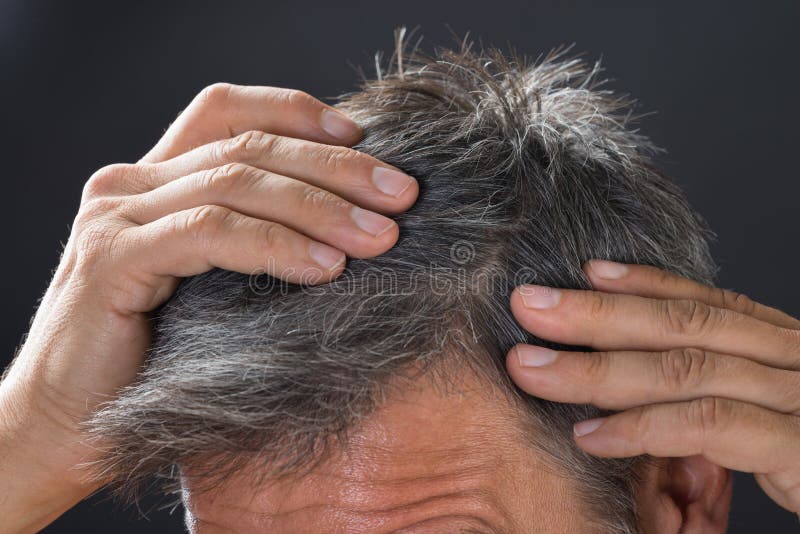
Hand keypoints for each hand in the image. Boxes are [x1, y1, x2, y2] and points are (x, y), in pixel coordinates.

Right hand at [0, 83, 417, 531]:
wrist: (68, 426)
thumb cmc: (155, 359)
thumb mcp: (214, 284)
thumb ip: (254, 239)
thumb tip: (348, 219)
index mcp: (155, 179)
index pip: (227, 112)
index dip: (296, 113)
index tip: (364, 137)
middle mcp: (131, 182)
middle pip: (247, 146)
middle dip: (335, 167)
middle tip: (401, 195)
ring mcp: (117, 215)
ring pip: (235, 182)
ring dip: (319, 207)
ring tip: (379, 237)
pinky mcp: (112, 258)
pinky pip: (210, 233)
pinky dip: (275, 245)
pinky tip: (325, 267)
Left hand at [506, 260, 799, 514]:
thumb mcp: (763, 411)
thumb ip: (712, 387)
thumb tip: (632, 377)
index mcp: (780, 345)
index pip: (704, 301)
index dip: (641, 283)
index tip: (583, 271)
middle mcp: (791, 359)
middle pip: (683, 323)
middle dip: (596, 314)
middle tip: (527, 305)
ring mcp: (798, 397)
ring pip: (688, 367)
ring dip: (600, 367)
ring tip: (533, 368)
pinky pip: (710, 425)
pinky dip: (642, 427)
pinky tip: (589, 433)